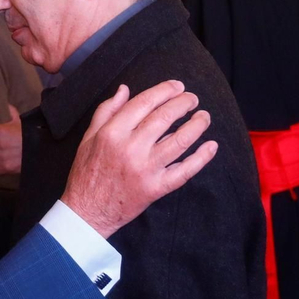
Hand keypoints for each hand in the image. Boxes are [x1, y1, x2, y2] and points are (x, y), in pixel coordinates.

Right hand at [60, 80, 217, 238]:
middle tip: (192, 99)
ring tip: (204, 117)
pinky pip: (184, 171)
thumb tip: (125, 89)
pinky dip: (201, 158)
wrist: (87, 211)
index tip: (177, 86)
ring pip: (179, 141)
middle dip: (184, 103)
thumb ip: (107, 111)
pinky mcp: (156, 188)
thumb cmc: (87, 173)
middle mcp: (131, 148)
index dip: (165, 90)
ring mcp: (145, 169)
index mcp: (113, 133)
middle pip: (165, 118)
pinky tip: (211, 146)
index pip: (145, 102)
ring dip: (196, 126)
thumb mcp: (89, 137)